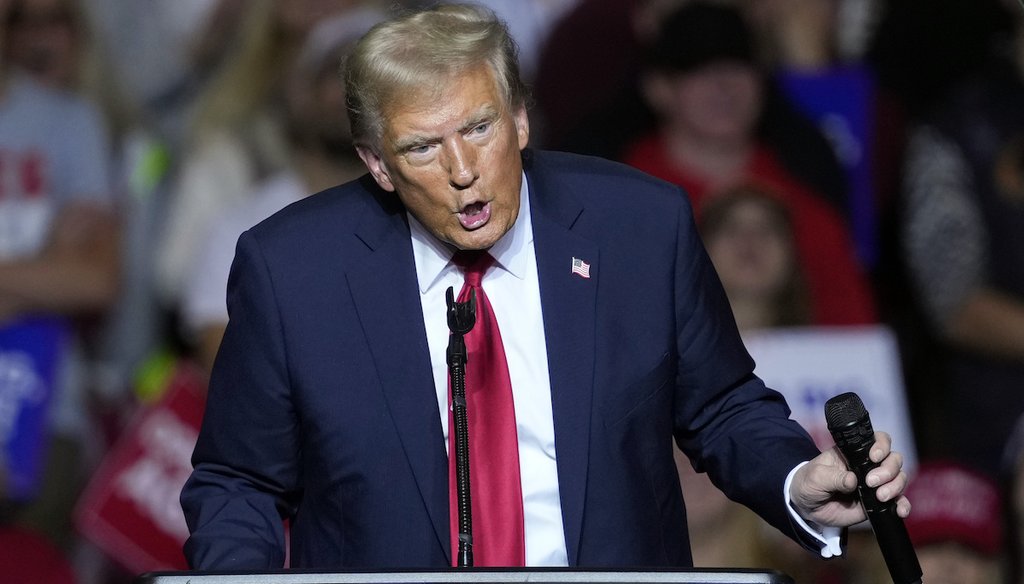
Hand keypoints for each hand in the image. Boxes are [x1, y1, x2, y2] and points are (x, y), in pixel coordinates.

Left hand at [789, 431, 910, 527]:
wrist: (807, 506)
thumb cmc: (809, 483)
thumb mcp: (815, 477)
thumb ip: (833, 477)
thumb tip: (852, 480)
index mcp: (854, 453)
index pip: (878, 440)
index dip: (882, 445)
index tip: (874, 456)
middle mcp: (869, 465)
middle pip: (894, 459)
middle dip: (888, 470)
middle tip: (870, 482)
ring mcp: (876, 484)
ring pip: (899, 478)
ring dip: (895, 487)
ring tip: (880, 497)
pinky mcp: (878, 503)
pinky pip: (898, 502)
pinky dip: (903, 505)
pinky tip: (900, 511)